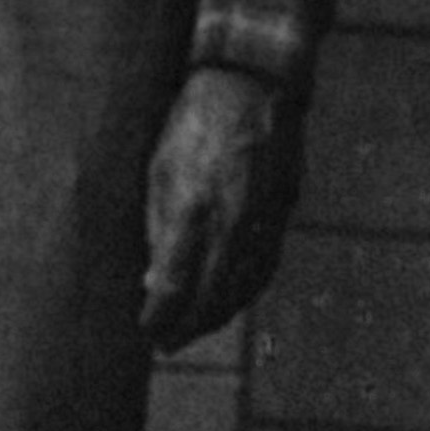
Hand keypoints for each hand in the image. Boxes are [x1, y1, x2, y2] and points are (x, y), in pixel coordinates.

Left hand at [142, 63, 298, 349]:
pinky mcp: (284, 212)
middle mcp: (232, 222)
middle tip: (165, 345)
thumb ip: (156, 228)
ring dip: (217, 316)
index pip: (172, 286)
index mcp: (191, 210)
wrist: (252, 86)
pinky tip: (229, 301)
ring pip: (242, 287)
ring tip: (193, 329)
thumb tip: (153, 282)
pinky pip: (265, 266)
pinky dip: (245, 292)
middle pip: (209, 297)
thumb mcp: (156, 171)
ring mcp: (264, 219)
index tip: (146, 332)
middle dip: (187, 327)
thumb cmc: (190, 125)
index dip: (159, 317)